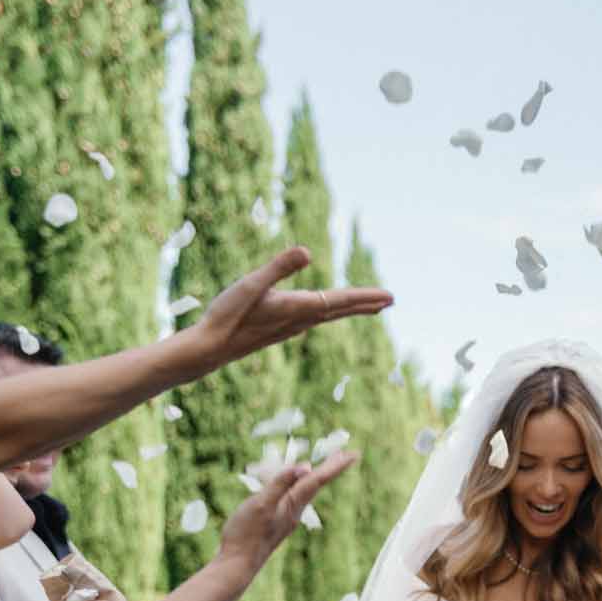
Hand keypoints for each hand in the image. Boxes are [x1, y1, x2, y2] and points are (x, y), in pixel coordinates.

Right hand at [186, 248, 392, 374]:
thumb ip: (278, 267)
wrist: (211, 348)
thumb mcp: (252, 283)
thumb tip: (307, 252)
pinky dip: (331, 311)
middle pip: (340, 309)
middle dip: (367, 304)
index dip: (365, 297)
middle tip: (391, 300)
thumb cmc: (228, 314)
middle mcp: (300, 319)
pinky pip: (315, 317)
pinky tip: (328, 311)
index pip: (340, 300)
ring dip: (352, 308)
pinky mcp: (281, 328)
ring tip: (371, 306)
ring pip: (329, 314)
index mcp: (298, 307)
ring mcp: (291, 325)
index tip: (389, 297)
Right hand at [213, 452, 356, 584]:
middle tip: (347, 455)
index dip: (335, 465)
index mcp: (292, 504)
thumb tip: (306, 467)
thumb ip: (281, 484)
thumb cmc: (246, 534)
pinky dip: (300, 486)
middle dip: (331, 468)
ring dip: (317, 476)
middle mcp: (294, 511)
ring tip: (325, 465)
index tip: (354, 454)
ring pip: (306, 491)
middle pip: (316, 484)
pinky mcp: (276, 522)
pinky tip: (296, 487)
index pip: (318, 479)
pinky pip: (294, 498)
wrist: (237, 565)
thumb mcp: (261, 504)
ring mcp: (286, 518)